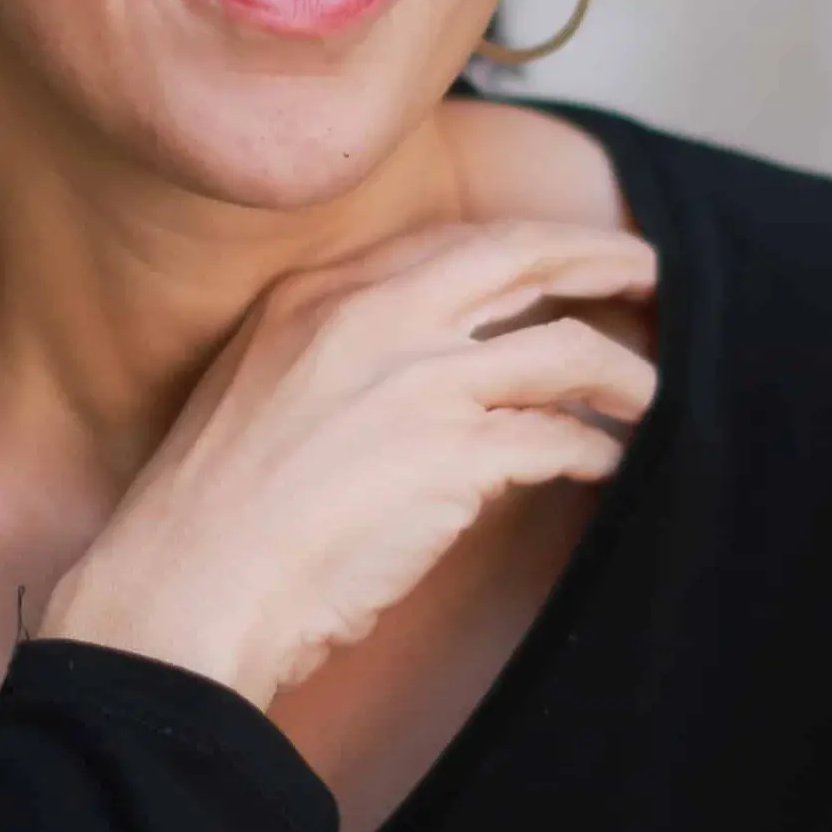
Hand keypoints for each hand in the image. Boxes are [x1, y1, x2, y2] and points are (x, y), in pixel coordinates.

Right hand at [37, 220, 657, 711]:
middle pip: (518, 259)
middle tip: (642, 271)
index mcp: (314, 295)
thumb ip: (330, 353)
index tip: (556, 253)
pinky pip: (559, 440)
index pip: (445, 242)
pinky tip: (605, 466)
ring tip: (645, 393)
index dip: (517, 244)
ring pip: (563, 350)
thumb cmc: (208, 516)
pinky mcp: (454, 459)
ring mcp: (418, 384)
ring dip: (619, 373)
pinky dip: (594, 452)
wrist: (186, 589)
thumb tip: (410, 365)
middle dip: (593, 258)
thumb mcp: (255, 387)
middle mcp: (371, 319)